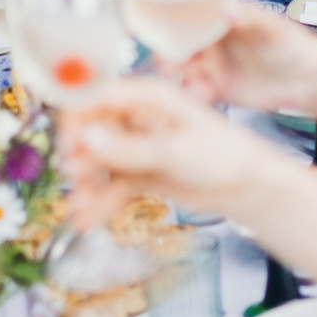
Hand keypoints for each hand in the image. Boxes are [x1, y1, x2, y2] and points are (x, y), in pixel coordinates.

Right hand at [60, 78, 282, 224]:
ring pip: (98, 163)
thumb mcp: (176, 151)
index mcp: (146, 96)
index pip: (96, 98)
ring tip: (82, 210)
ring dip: (87, 185)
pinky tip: (86, 220)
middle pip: (91, 132)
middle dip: (80, 158)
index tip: (68, 147)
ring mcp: (136, 146)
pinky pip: (110, 185)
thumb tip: (87, 140)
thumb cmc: (222, 154)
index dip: (76, 119)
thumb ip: (131, 149)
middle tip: (78, 181)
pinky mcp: (139, 173)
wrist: (248, 186)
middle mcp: (136, 117)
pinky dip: (98, 202)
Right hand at [179, 1, 316, 122]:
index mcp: (219, 17)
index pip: (188, 14)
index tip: (162, 26)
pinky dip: (195, 92)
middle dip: (169, 51)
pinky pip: (197, 90)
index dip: (171, 19)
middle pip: (179, 43)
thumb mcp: (273, 27)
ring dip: (179, 74)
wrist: (304, 79)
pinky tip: (204, 93)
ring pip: (183, 68)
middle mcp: (209, 40)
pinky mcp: (214, 88)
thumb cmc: (290, 44)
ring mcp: (210, 65)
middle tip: (168, 60)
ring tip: (189, 80)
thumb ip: (250, 18)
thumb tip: (227, 9)